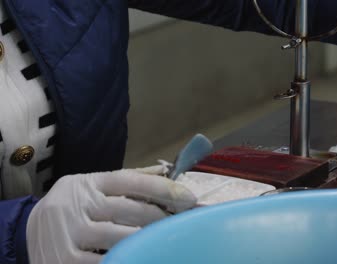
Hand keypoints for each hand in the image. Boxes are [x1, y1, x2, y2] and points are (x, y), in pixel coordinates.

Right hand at [26, 165, 195, 263]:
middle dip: (163, 218)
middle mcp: (80, 204)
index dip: (164, 189)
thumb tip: (166, 170)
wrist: (27, 231)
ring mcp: (72, 233)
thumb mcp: (93, 185)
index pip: (132, 181)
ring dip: (149, 241)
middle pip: (133, 211)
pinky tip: (141, 256)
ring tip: (165, 241)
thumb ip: (128, 179)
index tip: (188, 198)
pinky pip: (107, 262)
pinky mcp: (66, 261)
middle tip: (183, 222)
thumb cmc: (73, 206)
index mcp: (91, 183)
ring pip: (124, 239)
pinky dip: (128, 259)